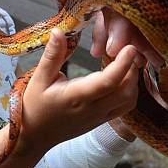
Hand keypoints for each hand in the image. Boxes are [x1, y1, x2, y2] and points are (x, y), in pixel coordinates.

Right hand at [21, 29, 143, 152]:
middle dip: (132, 70)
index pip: (107, 82)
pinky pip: (124, 108)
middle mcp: (92, 109)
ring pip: (128, 101)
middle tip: (129, 51)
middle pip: (125, 92)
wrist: (35, 136)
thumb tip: (59, 30)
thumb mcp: (39, 78)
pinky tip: (122, 78)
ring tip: (126, 63)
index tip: (129, 47)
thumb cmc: (35, 106)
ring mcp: (99, 118)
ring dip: (133, 82)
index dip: (122, 64)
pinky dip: (130, 91)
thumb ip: (52, 55)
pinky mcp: (102, 121)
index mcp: (76, 97)